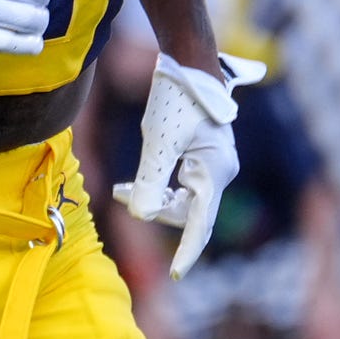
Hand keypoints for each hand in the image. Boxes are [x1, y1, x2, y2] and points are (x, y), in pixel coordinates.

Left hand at [114, 52, 263, 278]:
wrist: (188, 62)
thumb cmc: (175, 98)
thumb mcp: (157, 140)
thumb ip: (148, 180)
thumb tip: (138, 216)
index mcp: (214, 171)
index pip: (200, 223)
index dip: (186, 251)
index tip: (174, 275)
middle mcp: (220, 172)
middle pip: (187, 211)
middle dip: (153, 210)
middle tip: (119, 193)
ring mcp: (214, 166)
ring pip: (183, 199)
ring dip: (152, 198)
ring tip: (119, 190)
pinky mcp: (204, 158)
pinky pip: (182, 185)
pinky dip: (158, 187)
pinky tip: (133, 183)